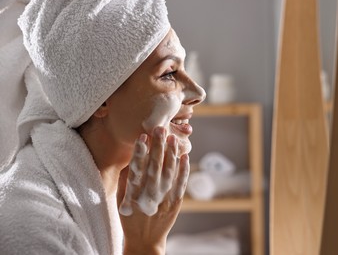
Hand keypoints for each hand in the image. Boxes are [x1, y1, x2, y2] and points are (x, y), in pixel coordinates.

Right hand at [117, 126, 189, 254]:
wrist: (145, 241)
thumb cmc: (130, 218)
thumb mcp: (121, 200)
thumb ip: (125, 180)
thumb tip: (132, 158)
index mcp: (133, 195)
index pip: (136, 169)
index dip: (140, 152)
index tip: (142, 136)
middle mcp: (149, 196)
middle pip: (154, 168)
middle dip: (157, 147)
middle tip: (160, 128)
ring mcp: (164, 200)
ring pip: (169, 174)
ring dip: (171, 154)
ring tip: (172, 138)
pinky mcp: (175, 204)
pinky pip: (180, 185)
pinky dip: (183, 170)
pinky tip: (184, 157)